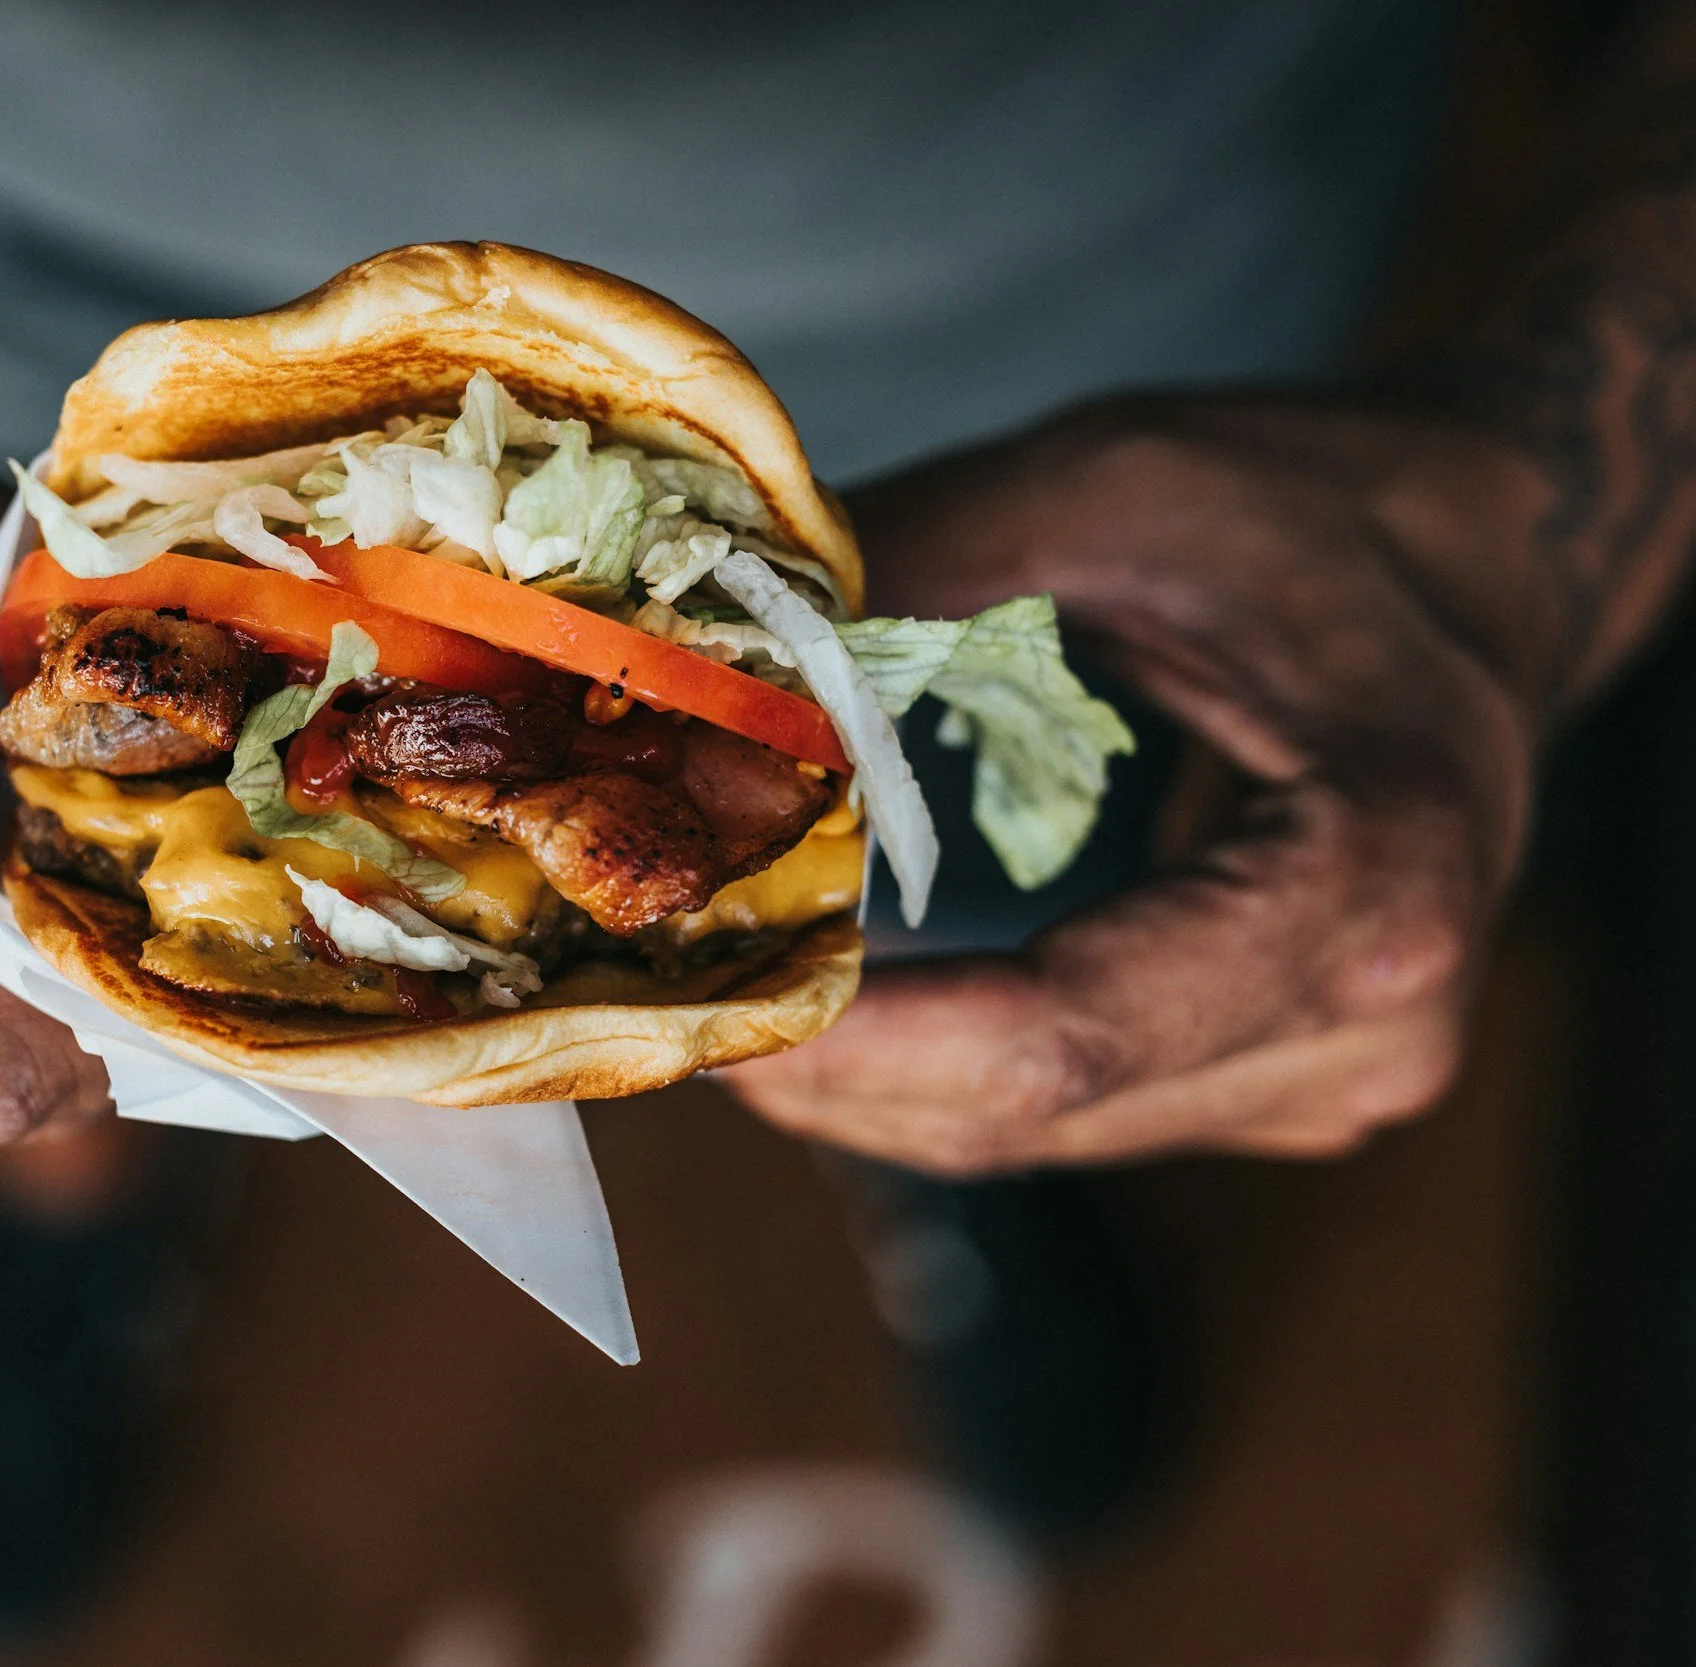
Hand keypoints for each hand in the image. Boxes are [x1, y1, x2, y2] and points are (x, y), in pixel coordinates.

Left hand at [724, 397, 1556, 1171]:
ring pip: (1012, 1137)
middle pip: (1014, 1115)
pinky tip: (813, 979)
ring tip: (696, 962)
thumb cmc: (1316, 513)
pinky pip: (1046, 1113)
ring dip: (840, 1072)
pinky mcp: (1262, 1082)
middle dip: (807, 1056)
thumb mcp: (1108, 492)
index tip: (687, 991)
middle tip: (635, 969)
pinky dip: (910, 1060)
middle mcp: (1361, 1034)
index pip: (1061, 1043)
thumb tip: (687, 662)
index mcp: (1366, 893)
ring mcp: (1319, 1080)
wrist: (1471, 563)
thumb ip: (902, 579)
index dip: (850, 1042)